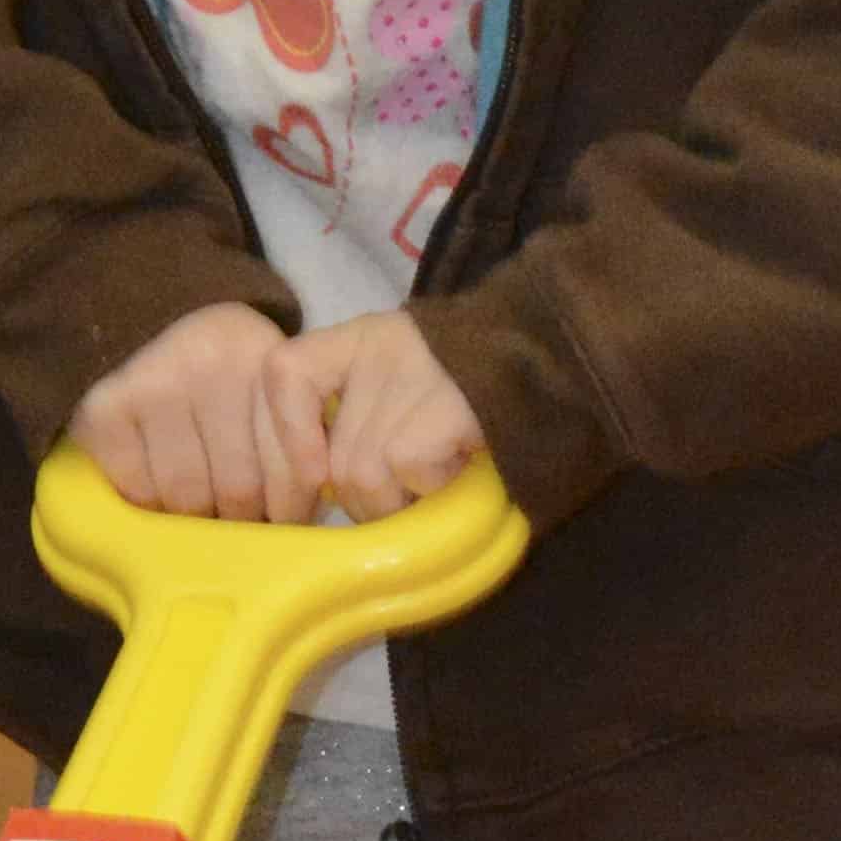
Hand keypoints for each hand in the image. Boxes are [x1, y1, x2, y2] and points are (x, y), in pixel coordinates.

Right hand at [71, 302, 480, 520]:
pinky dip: (146, 498)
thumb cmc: (228, 371)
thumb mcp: (276, 383)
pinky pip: (136, 485)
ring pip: (187, 497)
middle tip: (240, 518)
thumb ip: (301, 434)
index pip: (294, 468)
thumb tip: (332, 509)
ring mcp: (157, 384)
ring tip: (202, 507)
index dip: (293, 508)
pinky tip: (156, 485)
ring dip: (195, 515)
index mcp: (267, 362)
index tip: (288, 519)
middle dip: (242, 518)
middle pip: (240, 491)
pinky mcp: (109, 407)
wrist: (147, 309)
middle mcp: (212, 366)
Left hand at [265, 312, 483, 518]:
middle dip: (360, 500)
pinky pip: (406, 470)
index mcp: (357, 339)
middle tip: (402, 495)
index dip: (284, 434)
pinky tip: (458, 464)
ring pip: (363, 474)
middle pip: (332, 456)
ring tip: (436, 477)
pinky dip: (431, 486)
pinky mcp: (445, 402)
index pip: (284, 371)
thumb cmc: (471, 392)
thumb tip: (307, 492)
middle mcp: (379, 346)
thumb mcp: (399, 387)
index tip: (312, 476)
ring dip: (398, 501)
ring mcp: (412, 373)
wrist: (557, 361)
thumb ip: (352, 422)